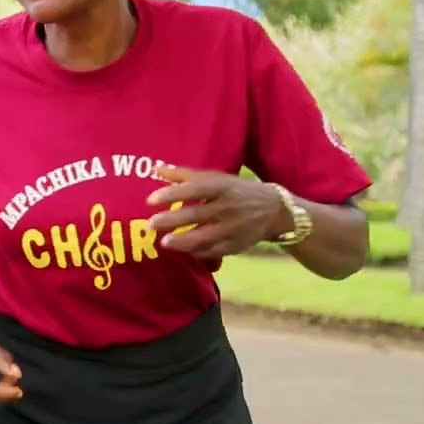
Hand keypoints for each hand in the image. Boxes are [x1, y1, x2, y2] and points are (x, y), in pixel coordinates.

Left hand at [146, 165, 288, 259]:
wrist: (273, 209)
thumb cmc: (235, 190)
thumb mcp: (215, 178)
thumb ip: (184, 175)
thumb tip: (156, 170)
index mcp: (221, 188)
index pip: (194, 189)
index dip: (172, 194)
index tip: (150, 199)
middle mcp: (227, 208)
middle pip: (197, 215)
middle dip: (172, 221)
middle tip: (151, 224)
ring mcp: (233, 229)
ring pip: (205, 238)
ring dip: (183, 242)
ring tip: (164, 242)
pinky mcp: (236, 245)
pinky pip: (214, 251)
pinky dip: (198, 253)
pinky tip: (182, 251)